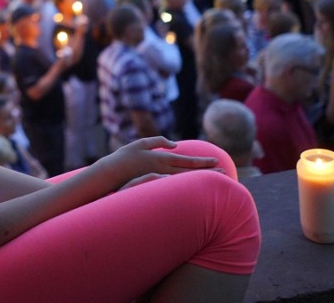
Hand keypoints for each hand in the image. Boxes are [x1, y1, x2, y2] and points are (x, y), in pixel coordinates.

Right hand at [99, 136, 218, 187]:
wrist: (109, 175)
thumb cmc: (123, 157)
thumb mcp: (140, 143)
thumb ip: (158, 142)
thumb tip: (174, 145)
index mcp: (161, 158)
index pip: (187, 161)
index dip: (203, 162)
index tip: (217, 162)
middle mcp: (163, 171)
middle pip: (191, 173)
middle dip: (208, 173)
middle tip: (225, 174)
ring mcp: (159, 182)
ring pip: (184, 183)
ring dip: (200, 182)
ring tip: (214, 183)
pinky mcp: (154, 189)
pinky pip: (174, 189)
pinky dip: (186, 189)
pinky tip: (193, 191)